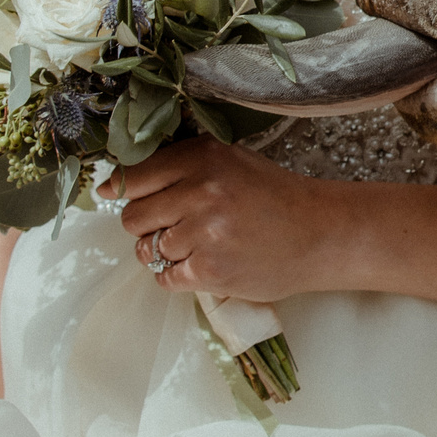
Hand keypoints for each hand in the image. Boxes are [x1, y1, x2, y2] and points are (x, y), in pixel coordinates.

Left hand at [108, 137, 339, 302]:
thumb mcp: (231, 162)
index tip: (115, 194)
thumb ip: (182, 167)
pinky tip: (205, 264)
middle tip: (176, 225)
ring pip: (149, 250)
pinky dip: (179, 276)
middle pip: (133, 217)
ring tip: (200, 246)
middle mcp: (201, 191)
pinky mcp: (210, 271)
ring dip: (166, 252)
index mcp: (204, 157)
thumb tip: (115, 184)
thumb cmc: (274, 197)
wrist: (321, 234)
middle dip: (148, 225)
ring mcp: (205, 233)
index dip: (122, 189)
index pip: (134, 176)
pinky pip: (165, 278)